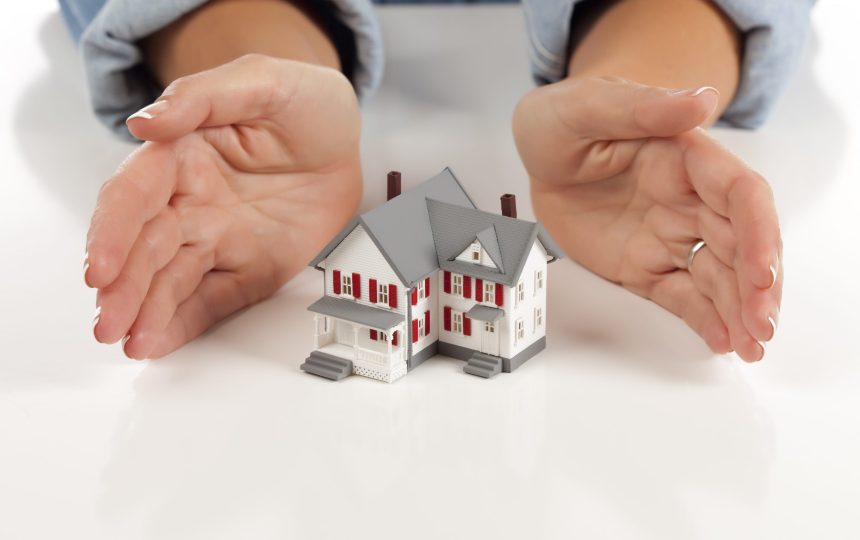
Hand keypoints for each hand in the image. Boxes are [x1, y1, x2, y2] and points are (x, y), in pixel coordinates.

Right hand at [85, 54, 361, 358]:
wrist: (345, 140)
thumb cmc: (303, 104)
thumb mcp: (263, 82)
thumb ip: (205, 97)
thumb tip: (146, 123)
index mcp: (180, 155)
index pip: (134, 195)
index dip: (113, 231)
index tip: (101, 267)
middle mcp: (189, 202)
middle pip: (144, 247)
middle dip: (122, 287)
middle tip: (108, 322)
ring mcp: (217, 239)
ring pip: (170, 279)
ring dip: (145, 312)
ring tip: (129, 341)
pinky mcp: (247, 268)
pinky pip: (213, 299)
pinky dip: (184, 323)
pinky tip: (158, 343)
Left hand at [513, 77, 781, 361]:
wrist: (538, 154)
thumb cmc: (564, 121)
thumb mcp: (588, 107)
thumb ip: (643, 108)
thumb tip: (701, 99)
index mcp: (687, 157)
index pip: (740, 194)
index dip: (759, 232)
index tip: (762, 270)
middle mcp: (690, 200)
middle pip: (740, 244)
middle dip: (758, 286)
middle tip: (762, 326)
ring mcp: (670, 236)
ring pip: (719, 276)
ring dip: (740, 311)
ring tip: (753, 346)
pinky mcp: (646, 266)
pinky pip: (681, 296)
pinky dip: (704, 320)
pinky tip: (724, 342)